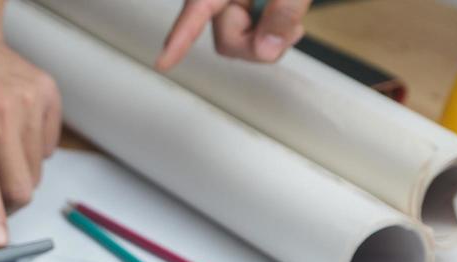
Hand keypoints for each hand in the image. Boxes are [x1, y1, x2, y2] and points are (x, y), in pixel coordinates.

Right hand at [156, 0, 312, 69]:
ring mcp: (234, 2)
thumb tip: (268, 47)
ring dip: (271, 35)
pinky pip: (253, 36)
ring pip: (239, 42)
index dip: (180, 37)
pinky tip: (287, 17)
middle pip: (225, 37)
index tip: (163, 61)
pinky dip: (274, 32)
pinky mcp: (246, 9)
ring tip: (292, 13)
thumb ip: (285, 8)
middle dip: (258, 40)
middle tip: (291, 27)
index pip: (198, 7)